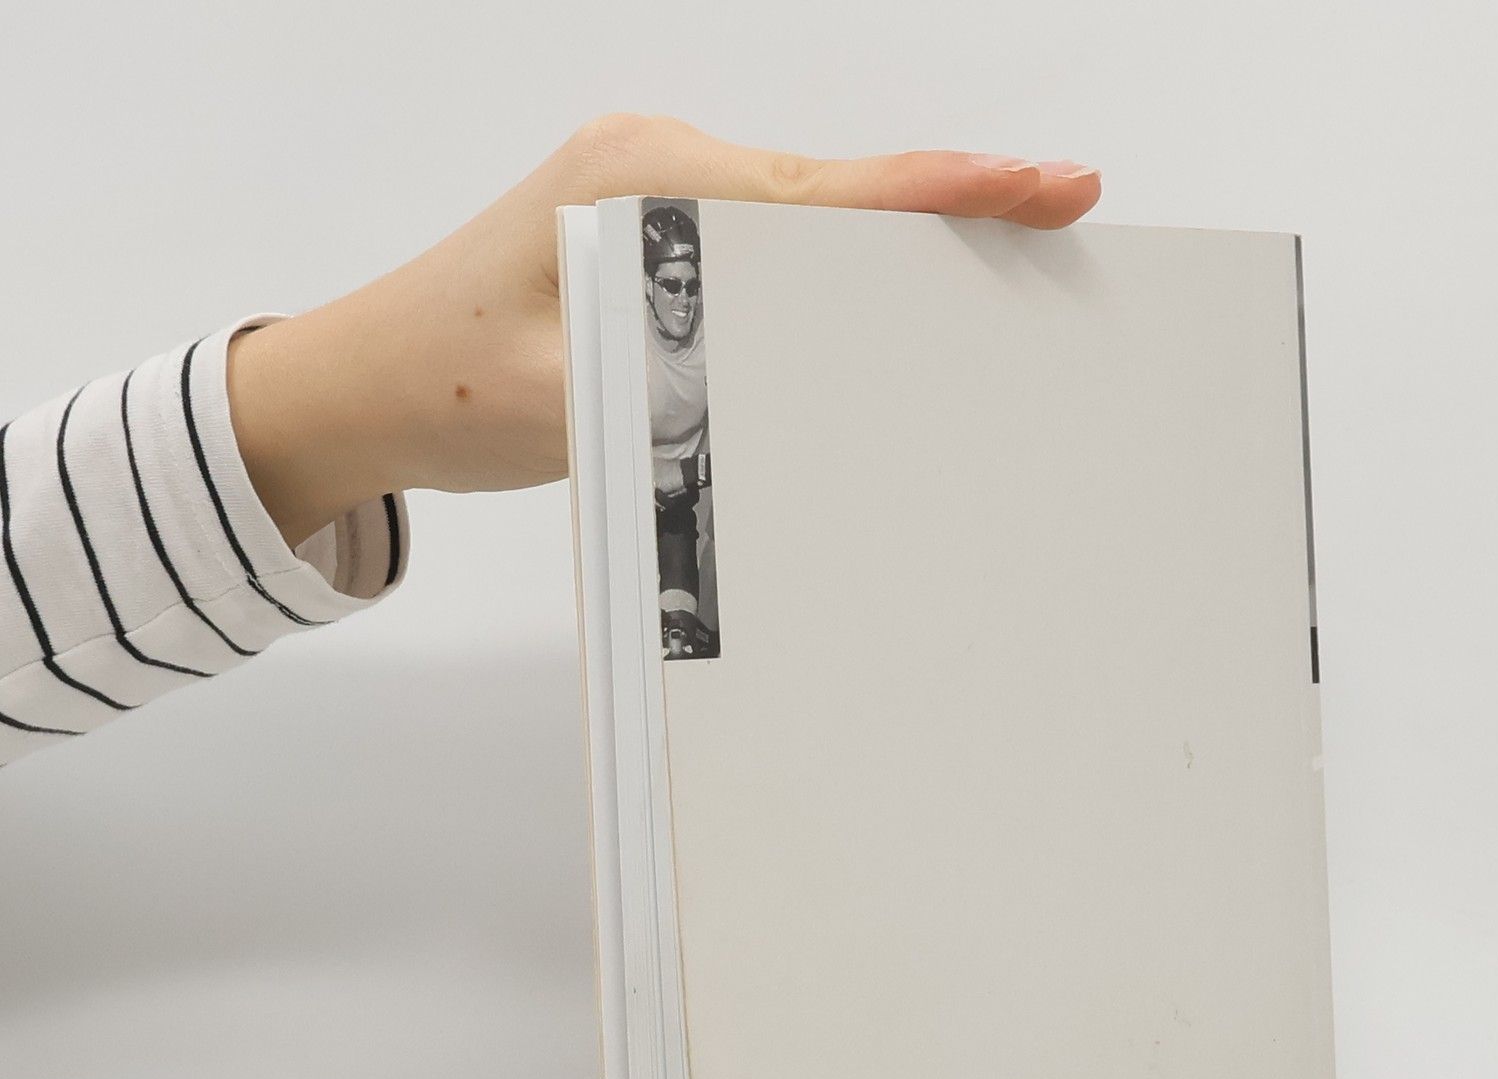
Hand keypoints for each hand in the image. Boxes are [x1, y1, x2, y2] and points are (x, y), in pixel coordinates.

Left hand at [226, 117, 1100, 547]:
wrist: (355, 384)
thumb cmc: (443, 384)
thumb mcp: (574, 408)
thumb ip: (684, 391)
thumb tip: (798, 398)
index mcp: (644, 180)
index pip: (830, 192)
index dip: (952, 194)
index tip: (1051, 187)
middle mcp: (656, 162)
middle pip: (838, 191)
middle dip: (948, 211)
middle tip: (1054, 222)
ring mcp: (653, 190)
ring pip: (808, 215)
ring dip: (892, 243)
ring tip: (989, 268)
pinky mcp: (648, 231)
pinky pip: (767, 242)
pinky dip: (831, 270)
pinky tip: (877, 299)